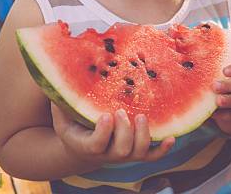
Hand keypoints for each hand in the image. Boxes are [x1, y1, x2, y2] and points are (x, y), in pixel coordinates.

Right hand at [51, 104, 174, 163]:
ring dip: (143, 136)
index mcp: (86, 145)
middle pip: (121, 150)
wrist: (82, 146)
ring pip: (138, 153)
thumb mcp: (62, 114)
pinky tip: (172, 137)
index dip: (103, 132)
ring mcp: (124, 155)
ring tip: (141, 117)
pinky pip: (152, 156)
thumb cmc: (72, 124)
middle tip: (122, 112)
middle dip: (124, 131)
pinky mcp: (136, 153)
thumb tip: (58, 75)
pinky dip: (162, 149)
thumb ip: (61, 99)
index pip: (96, 145)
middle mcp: (107, 154)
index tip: (106, 114)